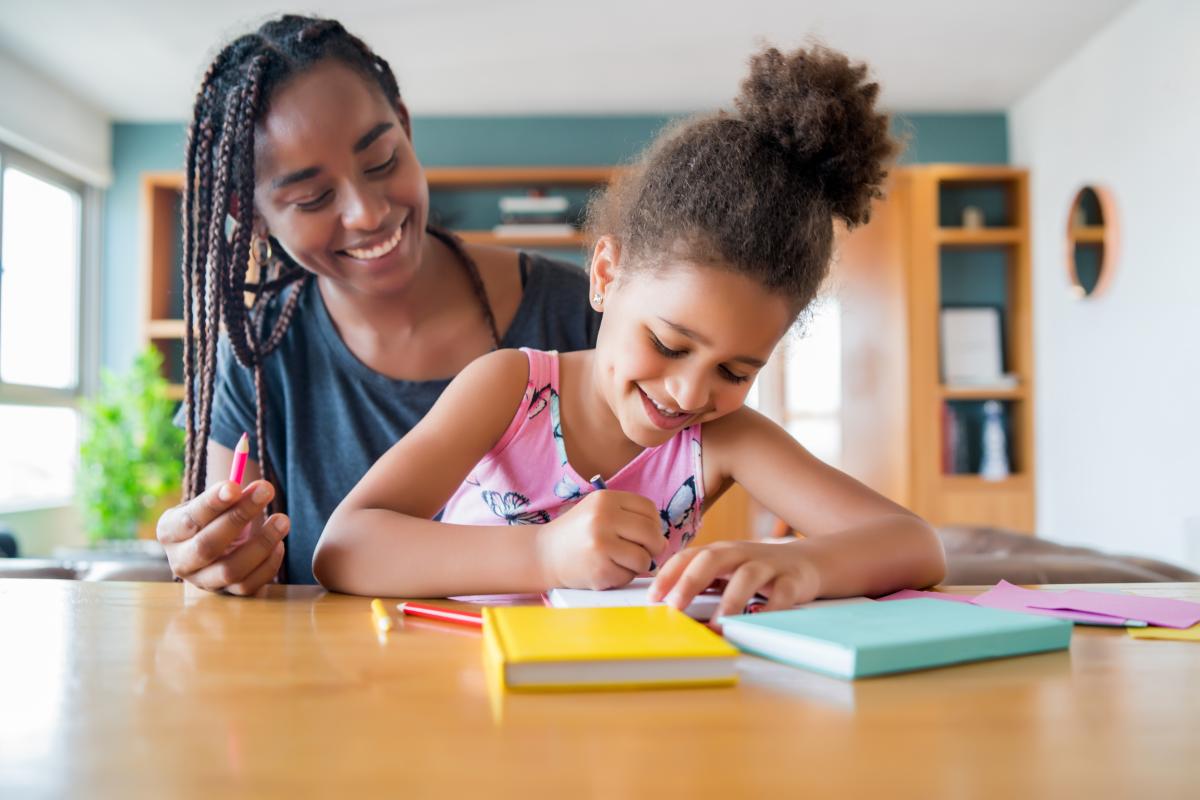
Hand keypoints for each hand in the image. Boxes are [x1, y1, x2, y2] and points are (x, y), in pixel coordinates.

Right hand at [156, 480, 289, 595]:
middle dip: (239, 517)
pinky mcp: (226, 594)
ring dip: (261, 544)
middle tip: (266, 490)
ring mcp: (203, 582)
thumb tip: (258, 489)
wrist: (218, 544)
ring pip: (230, 570)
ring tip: (282, 520)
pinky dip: (268, 565)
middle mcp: (181, 561)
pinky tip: (279, 544)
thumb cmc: (215, 517)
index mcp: (170, 531)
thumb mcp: (213, 502)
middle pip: (207, 546)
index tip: (235, 485)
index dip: (213, 503)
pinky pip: (248, 586)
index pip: (189, 519)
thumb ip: (230, 494)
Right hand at [535, 489, 664, 589]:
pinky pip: (629, 576)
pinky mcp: (599, 569)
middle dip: (654, 547)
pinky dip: (623, 577)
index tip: (645, 535)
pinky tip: (607, 570)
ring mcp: (601, 544)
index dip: (654, 525)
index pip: (649, 510)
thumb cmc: (578, 533)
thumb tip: (664, 542)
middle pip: (651, 534)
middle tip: (644, 553)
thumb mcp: (599, 511)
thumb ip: (631, 518)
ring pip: (644, 559)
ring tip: (620, 561)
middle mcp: (603, 518)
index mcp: (605, 499)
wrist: (543, 554)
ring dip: (638, 565)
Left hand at [649, 540, 820, 622]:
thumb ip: (702, 583)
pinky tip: (757, 623)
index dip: (668, 574)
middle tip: (675, 606)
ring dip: (730, 601)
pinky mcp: (793, 580)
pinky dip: (770, 609)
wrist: (808, 561)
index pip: (688, 557)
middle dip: (690, 581)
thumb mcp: (727, 571)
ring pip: (746, 577)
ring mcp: (768, 566)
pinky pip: (781, 594)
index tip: (652, 597)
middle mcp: (741, 554)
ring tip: (718, 624)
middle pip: (712, 559)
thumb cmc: (757, 570)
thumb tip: (667, 607)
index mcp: (720, 551)